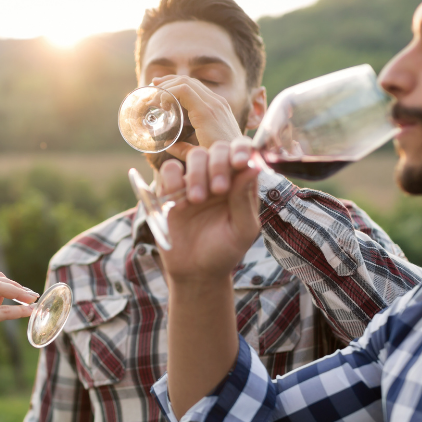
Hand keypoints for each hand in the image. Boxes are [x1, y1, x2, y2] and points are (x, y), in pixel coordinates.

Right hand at [151, 75, 244, 158]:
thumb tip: (166, 144)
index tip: (157, 104)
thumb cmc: (221, 159)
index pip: (184, 89)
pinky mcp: (222, 104)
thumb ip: (181, 150)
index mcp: (207, 114)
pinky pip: (201, 89)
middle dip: (167, 84)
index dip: (166, 92)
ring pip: (194, 82)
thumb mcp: (198, 156)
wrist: (242, 157)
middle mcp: (215, 103)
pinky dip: (186, 87)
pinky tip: (176, 92)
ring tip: (159, 87)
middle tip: (152, 92)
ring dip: (175, 82)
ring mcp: (220, 102)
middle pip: (187, 81)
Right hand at [158, 140, 259, 281]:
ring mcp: (194, 181)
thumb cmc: (224, 251)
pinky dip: (172, 179)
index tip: (239, 163)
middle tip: (218, 190)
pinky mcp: (171, 189)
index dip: (241, 150)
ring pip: (195, 155)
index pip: (243, 152)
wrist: (196, 272)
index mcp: (240, 183)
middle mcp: (218, 176)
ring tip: (197, 200)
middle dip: (218, 165)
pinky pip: (169, 169)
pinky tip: (178, 201)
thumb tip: (252, 167)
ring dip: (197, 174)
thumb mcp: (242, 230)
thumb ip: (245, 199)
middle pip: (218, 149)